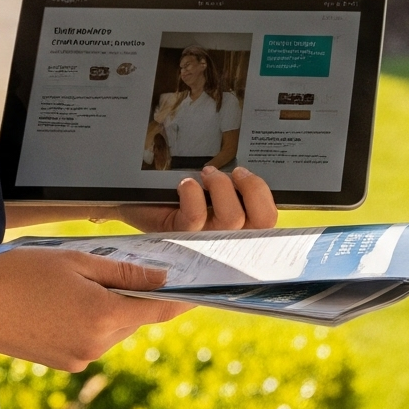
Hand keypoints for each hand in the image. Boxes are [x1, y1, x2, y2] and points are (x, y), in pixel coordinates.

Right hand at [0, 247, 190, 370]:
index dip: (183, 298)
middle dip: (138, 295)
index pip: (159, 309)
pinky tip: (69, 301)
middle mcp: (96, 344)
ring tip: (84, 282)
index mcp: (103, 316)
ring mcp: (80, 358)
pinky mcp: (66, 363)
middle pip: (137, 318)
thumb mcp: (78, 261)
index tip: (202, 289)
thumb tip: (163, 280)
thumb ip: (125, 273)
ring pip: (116, 329)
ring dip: (113, 308)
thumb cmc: (21, 274)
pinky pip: (95, 339)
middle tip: (130, 268)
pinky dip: (94, 320)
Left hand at [113, 164, 277, 234]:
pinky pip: (196, 217)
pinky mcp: (181, 240)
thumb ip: (234, 185)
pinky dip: (192, 193)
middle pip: (262, 220)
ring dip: (221, 185)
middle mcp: (228, 241)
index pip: (269, 220)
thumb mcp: (211, 191)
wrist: (138, 204)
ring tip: (206, 173)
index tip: (244, 173)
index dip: (263, 194)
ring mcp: (206, 244)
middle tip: (233, 172)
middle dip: (251, 187)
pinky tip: (185, 184)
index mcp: (241, 229)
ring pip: (231, 218)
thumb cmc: (179, 198)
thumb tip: (248, 164)